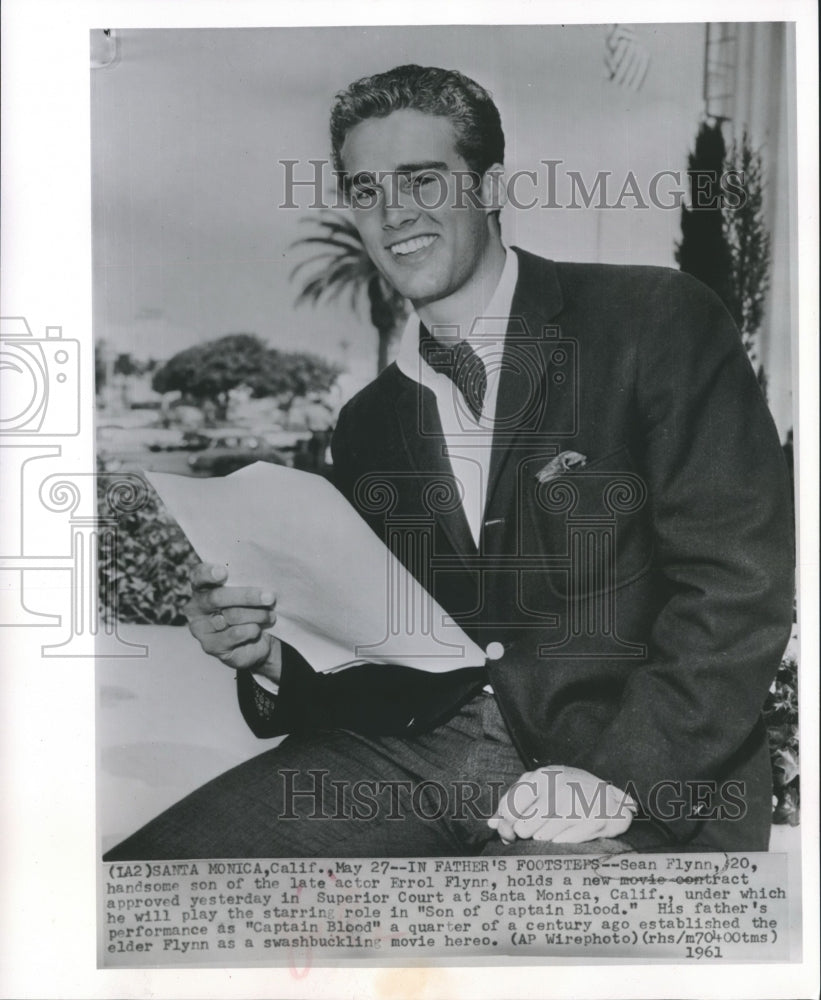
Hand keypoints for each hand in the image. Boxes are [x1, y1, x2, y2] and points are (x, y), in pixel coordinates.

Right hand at [184, 563, 281, 680]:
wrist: (257, 640)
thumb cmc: (251, 607)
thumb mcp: (248, 592)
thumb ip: (245, 583)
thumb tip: (261, 577)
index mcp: (201, 587)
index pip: (199, 575)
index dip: (209, 573)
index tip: (223, 573)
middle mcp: (195, 607)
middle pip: (217, 597)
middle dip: (246, 596)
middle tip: (270, 597)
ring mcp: (200, 629)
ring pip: (231, 616)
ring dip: (257, 614)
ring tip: (271, 615)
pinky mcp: (211, 646)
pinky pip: (236, 633)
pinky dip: (252, 630)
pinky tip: (259, 630)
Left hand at [488, 765, 635, 844]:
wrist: (609, 799)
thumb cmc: (567, 793)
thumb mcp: (540, 789)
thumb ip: (514, 803)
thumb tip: (491, 824)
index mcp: (541, 776)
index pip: (510, 806)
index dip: (506, 824)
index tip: (511, 831)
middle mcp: (557, 786)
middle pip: (524, 827)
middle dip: (527, 835)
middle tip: (537, 832)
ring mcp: (576, 803)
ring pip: (542, 837)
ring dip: (545, 839)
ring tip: (555, 831)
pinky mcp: (593, 819)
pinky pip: (563, 843)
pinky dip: (562, 843)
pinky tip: (568, 835)